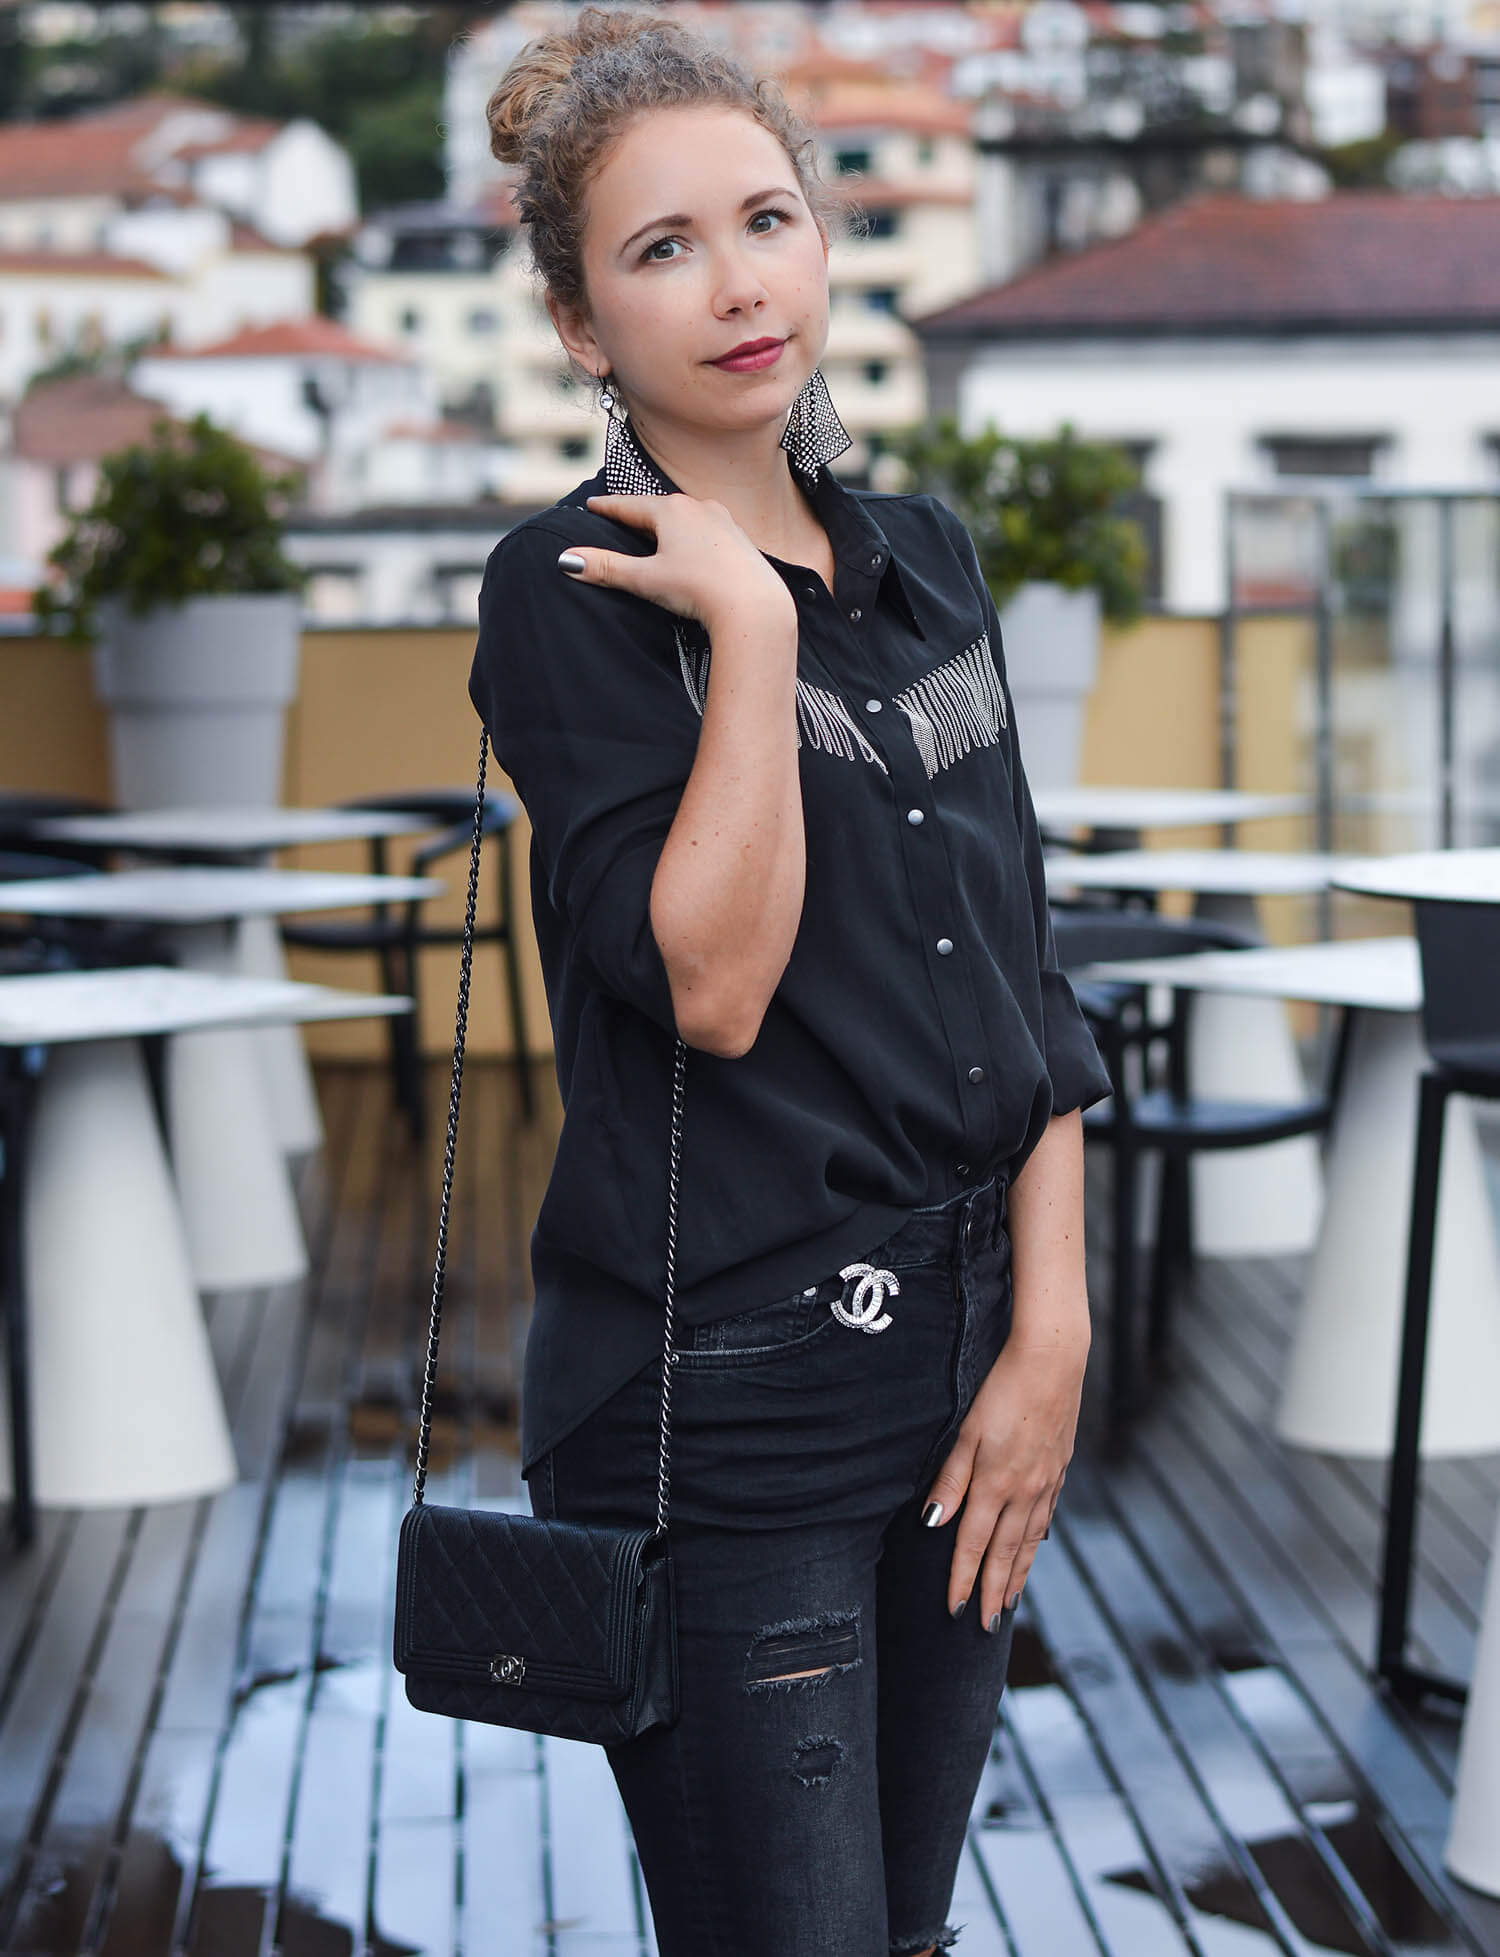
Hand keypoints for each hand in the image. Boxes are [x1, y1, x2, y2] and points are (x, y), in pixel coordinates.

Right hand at [559, 492, 792, 631]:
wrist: (753, 606)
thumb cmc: (698, 589)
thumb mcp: (645, 579)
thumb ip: (606, 568)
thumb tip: (566, 560)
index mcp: (671, 510)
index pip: (628, 506)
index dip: (607, 507)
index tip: (592, 504)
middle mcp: (698, 507)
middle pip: (658, 509)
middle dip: (637, 514)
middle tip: (619, 516)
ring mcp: (723, 521)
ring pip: (685, 518)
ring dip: (668, 523)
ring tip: (654, 531)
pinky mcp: (740, 539)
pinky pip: (707, 531)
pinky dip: (691, 536)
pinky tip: (692, 547)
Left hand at [922, 1327, 1087, 1628]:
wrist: (1053, 1361)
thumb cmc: (1003, 1389)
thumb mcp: (968, 1431)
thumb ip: (951, 1479)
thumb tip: (933, 1522)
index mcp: (996, 1484)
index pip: (974, 1545)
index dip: (962, 1580)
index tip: (954, 1610)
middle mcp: (1024, 1492)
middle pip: (1006, 1553)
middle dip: (993, 1591)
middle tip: (987, 1626)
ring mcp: (1046, 1482)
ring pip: (1029, 1541)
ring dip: (1018, 1575)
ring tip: (1009, 1601)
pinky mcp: (1059, 1468)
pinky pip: (1046, 1517)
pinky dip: (1037, 1542)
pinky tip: (1033, 1548)